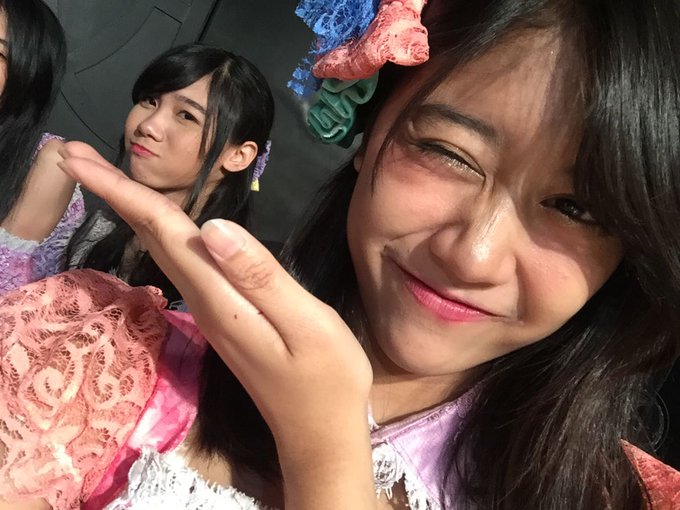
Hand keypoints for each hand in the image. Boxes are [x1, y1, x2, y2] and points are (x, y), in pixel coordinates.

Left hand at [58, 142, 375, 508]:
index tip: (77, 159)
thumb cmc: (325, 378)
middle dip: (111, 194)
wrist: (316, 429)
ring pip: (161, 249)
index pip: (163, 232)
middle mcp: (203, 300)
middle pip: (151, 237)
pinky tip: (157, 223)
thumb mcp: (306, 324)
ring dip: (130, 211)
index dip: (121, 191)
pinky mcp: (222, 315)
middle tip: (71, 154)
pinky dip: (158, 232)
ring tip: (104, 179)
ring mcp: (210, 310)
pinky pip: (180, 262)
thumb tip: (212, 227)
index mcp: (219, 296)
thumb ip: (261, 276)